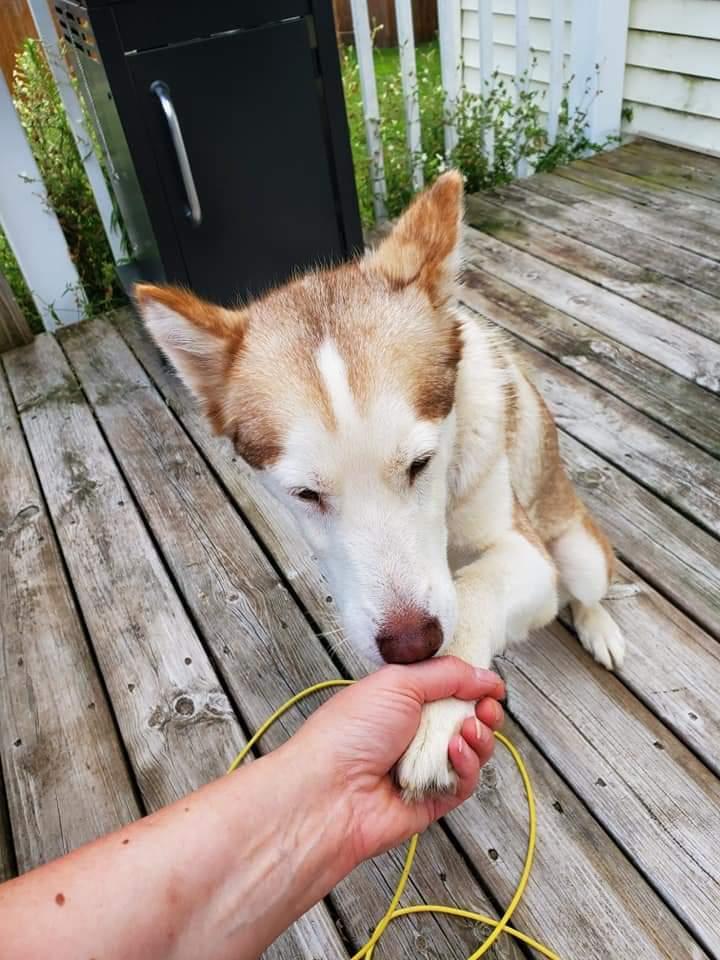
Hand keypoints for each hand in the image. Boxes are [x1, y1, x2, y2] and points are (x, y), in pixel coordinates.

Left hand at [282, 657, 504, 866]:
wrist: (330, 791)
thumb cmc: (349, 731)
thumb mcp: (399, 682)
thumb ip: (448, 675)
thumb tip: (486, 675)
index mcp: (401, 698)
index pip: (449, 687)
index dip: (473, 684)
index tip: (490, 684)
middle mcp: (414, 730)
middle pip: (467, 718)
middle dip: (484, 711)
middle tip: (487, 709)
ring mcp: (424, 765)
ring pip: (473, 750)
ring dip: (478, 738)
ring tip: (466, 732)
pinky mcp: (433, 798)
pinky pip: (466, 781)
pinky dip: (466, 766)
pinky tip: (454, 754)